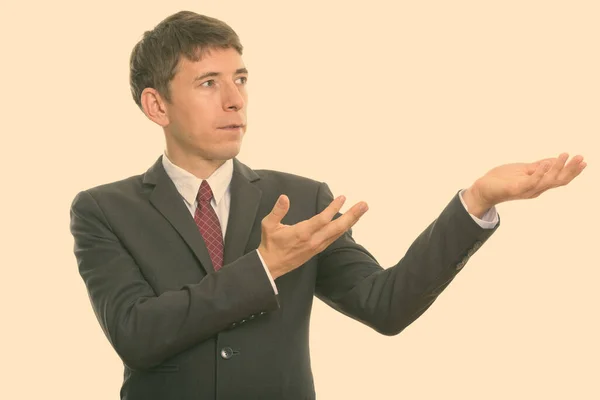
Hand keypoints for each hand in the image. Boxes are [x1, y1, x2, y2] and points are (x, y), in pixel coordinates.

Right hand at [258, 194, 368, 278]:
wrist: (271, 266)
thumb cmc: (270, 244)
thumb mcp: (268, 225)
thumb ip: (277, 211)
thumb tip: (284, 197)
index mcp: (302, 233)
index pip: (322, 219)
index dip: (333, 208)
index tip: (342, 198)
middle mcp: (313, 240)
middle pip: (337, 227)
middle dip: (352, 215)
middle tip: (364, 205)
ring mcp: (317, 246)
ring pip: (338, 233)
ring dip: (351, 221)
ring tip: (361, 210)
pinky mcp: (317, 250)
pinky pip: (334, 238)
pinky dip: (343, 229)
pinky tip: (349, 223)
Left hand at [464, 152, 586, 214]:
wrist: (483, 189)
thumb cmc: (502, 180)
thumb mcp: (523, 170)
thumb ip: (538, 166)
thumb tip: (554, 160)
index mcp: (538, 184)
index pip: (559, 179)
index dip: (572, 171)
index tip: (583, 161)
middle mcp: (535, 190)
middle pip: (557, 181)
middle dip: (570, 170)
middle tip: (580, 157)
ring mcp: (526, 190)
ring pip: (546, 181)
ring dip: (556, 168)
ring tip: (564, 156)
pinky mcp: (515, 189)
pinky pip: (530, 182)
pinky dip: (539, 173)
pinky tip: (545, 164)